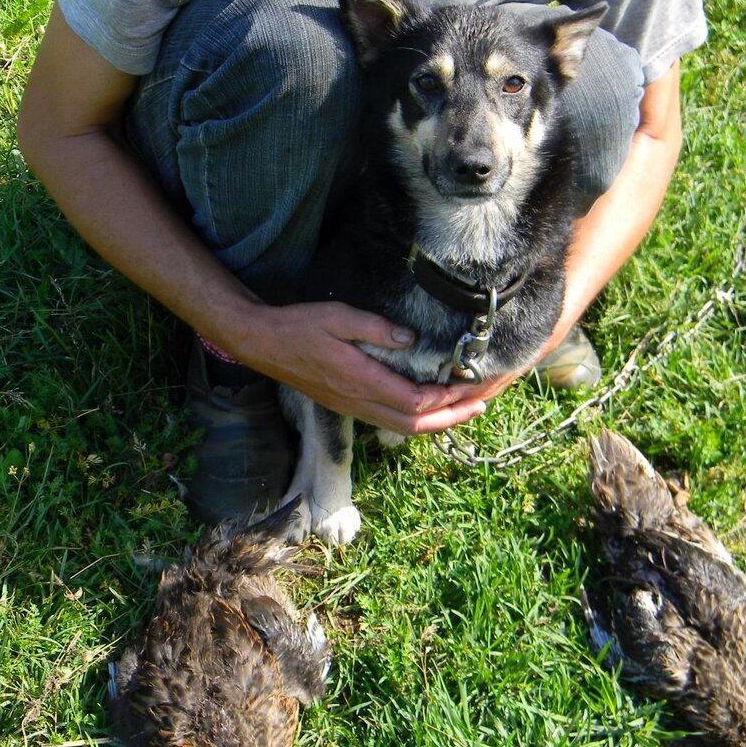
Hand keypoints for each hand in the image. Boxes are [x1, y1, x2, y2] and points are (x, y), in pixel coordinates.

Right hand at [236, 302, 487, 434]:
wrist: (264, 344)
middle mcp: (359, 401)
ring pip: (403, 429)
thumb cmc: (300, 326)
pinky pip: (390, 423)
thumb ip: (376, 328)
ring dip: (437, 423)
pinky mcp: (349, 406)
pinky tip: (429, 410)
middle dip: (452, 418)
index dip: (445, 398)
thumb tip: (412, 339)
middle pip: (415, 425)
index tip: (468, 384)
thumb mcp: (338, 316)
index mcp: (360, 380)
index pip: (413, 402)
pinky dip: (417, 421)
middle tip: (481, 406)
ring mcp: (353, 408)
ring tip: (464, 411)